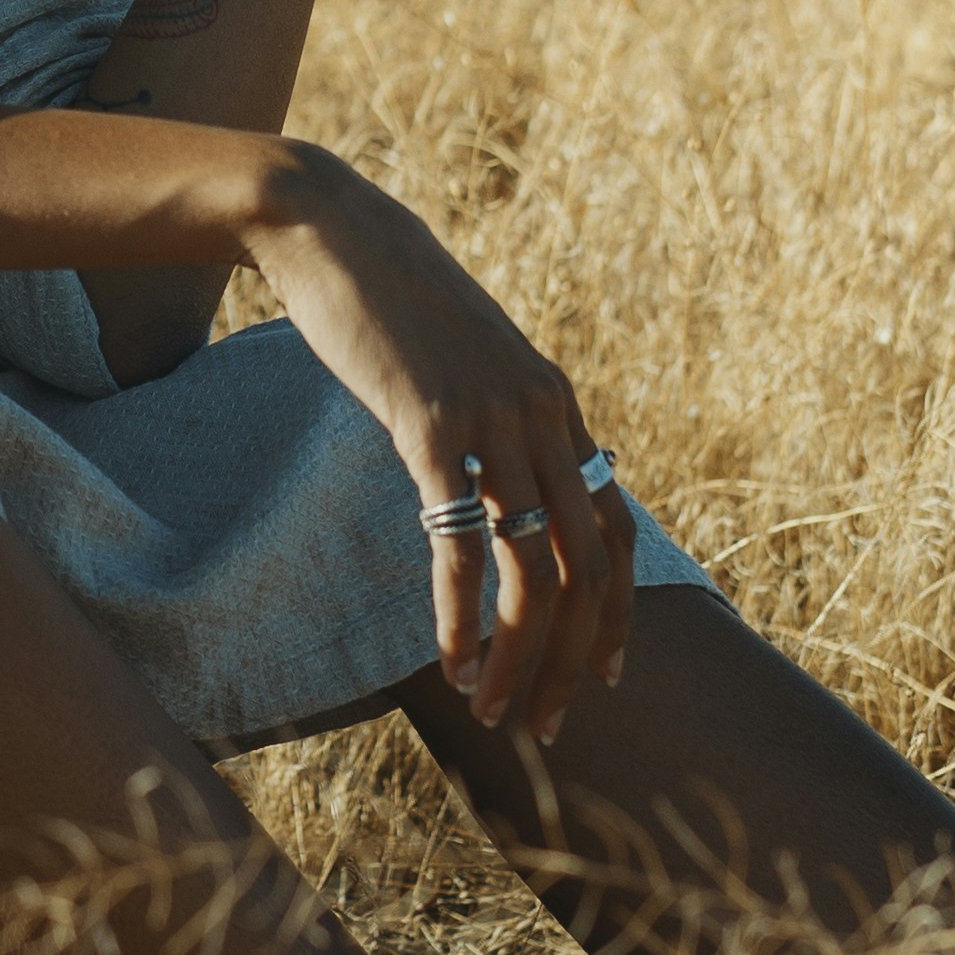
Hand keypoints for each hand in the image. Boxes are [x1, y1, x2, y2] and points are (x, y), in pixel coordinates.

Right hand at [252, 152, 630, 745]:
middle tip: (541, 721)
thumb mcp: (467, 363)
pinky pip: (459, 546)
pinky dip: (460, 619)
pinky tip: (445, 661)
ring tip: (489, 708)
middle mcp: (543, 418)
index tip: (599, 674)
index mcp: (558, 406)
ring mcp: (492, 423)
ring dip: (516, 656)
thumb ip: (496, 419)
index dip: (617, 612)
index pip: (616, 529)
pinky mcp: (431, 428)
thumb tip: (498, 482)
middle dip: (569, 659)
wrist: (337, 233)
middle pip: (588, 568)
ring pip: (533, 569)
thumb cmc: (393, 304)